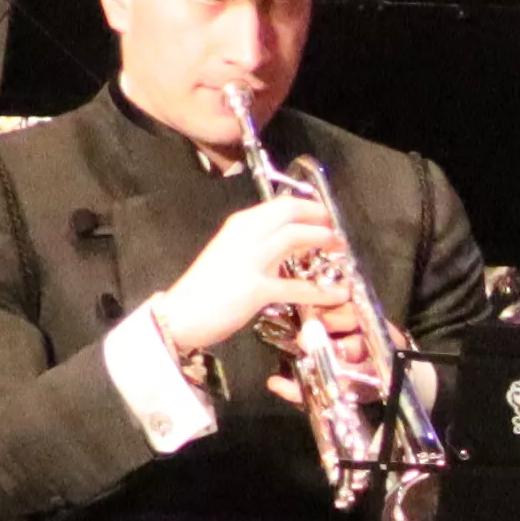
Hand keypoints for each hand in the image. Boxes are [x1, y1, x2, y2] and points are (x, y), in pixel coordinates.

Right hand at [151, 184, 350, 358]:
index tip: (324, 216)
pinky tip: (337, 294)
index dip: (309, 208)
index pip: (281, 205)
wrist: (179, 316)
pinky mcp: (256, 289)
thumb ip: (256, 245)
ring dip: (324, 240)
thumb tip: (286, 244)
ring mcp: (250, 260)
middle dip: (320, 217)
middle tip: (336, 230)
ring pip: (295, 237)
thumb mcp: (230, 254)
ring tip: (340, 250)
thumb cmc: (205, 289)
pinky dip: (322, 291)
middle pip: (291, 212)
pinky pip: (297, 286)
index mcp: (239, 225)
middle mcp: (245, 235)